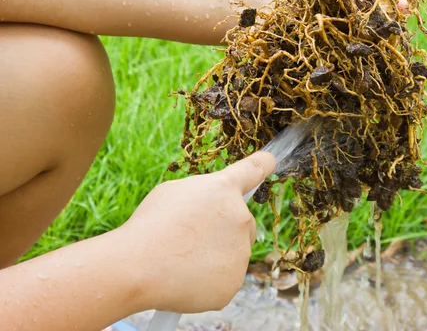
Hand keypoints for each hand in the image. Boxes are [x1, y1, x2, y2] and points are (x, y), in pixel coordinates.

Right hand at [118, 151, 275, 312]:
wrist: (137, 267)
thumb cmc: (149, 226)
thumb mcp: (173, 193)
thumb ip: (202, 195)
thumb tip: (213, 207)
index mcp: (223, 189)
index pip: (252, 170)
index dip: (263, 165)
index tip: (271, 161)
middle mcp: (241, 217)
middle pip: (244, 223)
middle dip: (225, 230)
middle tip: (192, 239)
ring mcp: (241, 251)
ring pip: (234, 253)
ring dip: (215, 256)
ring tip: (182, 260)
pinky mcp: (235, 281)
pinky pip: (225, 279)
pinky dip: (209, 281)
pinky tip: (185, 278)